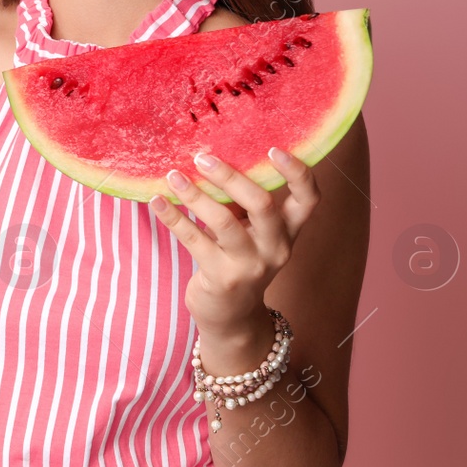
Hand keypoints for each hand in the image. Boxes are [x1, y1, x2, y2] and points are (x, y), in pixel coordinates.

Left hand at [146, 147, 321, 346]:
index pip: (309, 199)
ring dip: (195, 195)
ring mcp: (250, 265)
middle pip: (263, 204)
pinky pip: (194, 240)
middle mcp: (275, 248)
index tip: (273, 148)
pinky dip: (173, 218)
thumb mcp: (253, 233)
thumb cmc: (240, 261)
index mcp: (289, 231)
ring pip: (224, 222)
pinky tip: (157, 202)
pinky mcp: (222, 278)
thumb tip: (212, 156)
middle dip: (231, 177)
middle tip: (202, 158)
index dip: (298, 172)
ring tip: (173, 176)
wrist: (232, 317)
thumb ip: (243, 202)